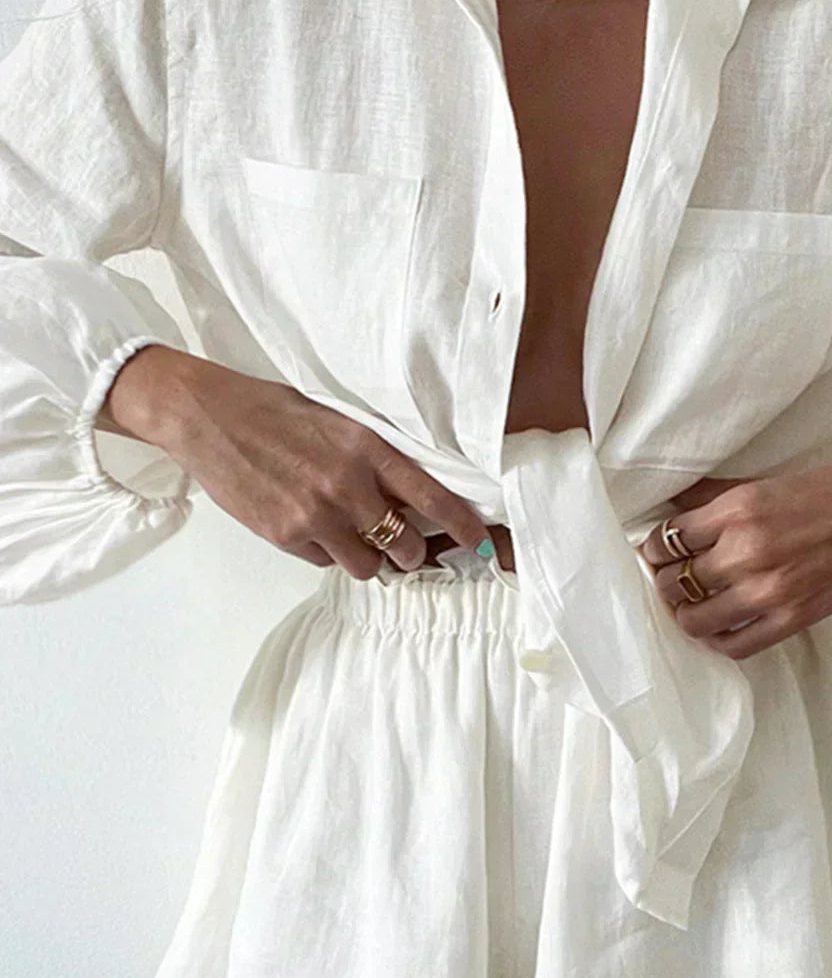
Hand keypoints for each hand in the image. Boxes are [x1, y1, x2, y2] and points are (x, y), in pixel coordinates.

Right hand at [102, 346, 491, 577]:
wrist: (207, 415)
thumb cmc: (273, 412)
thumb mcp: (337, 422)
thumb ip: (374, 459)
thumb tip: (411, 499)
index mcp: (367, 448)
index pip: (433, 498)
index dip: (463, 527)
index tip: (479, 542)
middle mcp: (347, 484)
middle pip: (405, 546)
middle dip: (410, 552)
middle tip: (404, 545)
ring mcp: (315, 514)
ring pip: (366, 565)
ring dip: (365, 556)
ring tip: (349, 534)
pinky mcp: (285, 535)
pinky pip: (323, 562)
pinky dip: (324, 552)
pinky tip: (307, 524)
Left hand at [636, 461, 831, 658]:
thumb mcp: (766, 481)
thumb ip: (715, 497)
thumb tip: (671, 507)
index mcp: (738, 510)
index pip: (668, 540)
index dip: (654, 548)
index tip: (657, 552)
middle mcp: (747, 551)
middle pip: (674, 580)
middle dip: (666, 579)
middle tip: (671, 576)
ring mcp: (769, 591)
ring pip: (694, 618)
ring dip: (683, 612)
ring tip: (689, 603)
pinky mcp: (792, 619)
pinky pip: (734, 644)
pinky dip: (715, 639)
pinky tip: (715, 627)